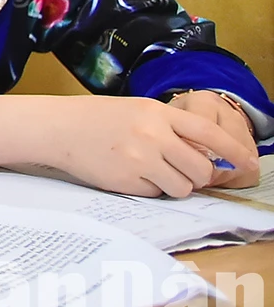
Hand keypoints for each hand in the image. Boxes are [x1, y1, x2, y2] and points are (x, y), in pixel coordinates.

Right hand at [43, 95, 259, 196]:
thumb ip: (169, 128)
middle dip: (198, 175)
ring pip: (182, 187)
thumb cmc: (97, 118)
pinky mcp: (127, 180)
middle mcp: (152, 134)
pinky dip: (148, 189)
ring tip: (150, 172)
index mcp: (157, 112)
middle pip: (201, 168)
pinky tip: (129, 174)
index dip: (233, 150)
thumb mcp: (137, 111)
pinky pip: (156, 194)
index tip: (249, 162)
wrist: (57, 128)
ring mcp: (140, 158)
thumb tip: (206, 156)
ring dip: (174, 185)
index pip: (209, 132)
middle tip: (181, 171)